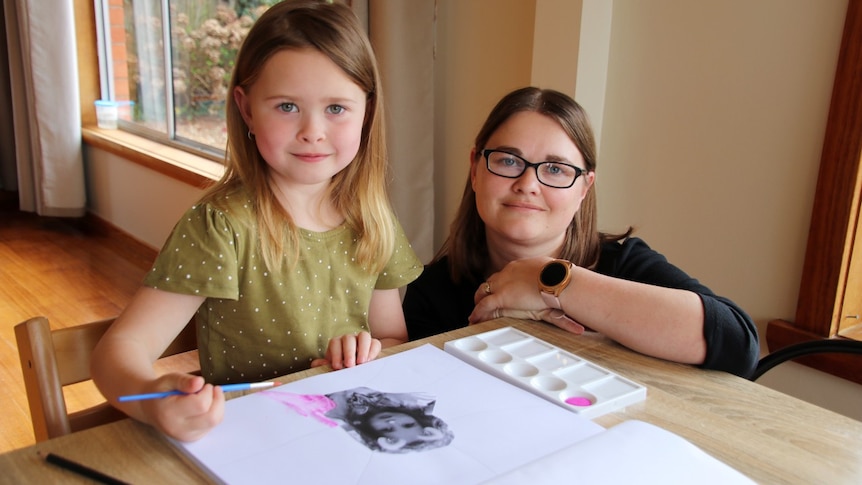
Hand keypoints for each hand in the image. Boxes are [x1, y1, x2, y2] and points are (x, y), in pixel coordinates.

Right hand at [137, 373, 224, 441]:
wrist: (150, 409)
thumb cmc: (161, 392)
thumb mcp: (168, 379)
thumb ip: (184, 380)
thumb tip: (200, 382)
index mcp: (169, 412)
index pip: (201, 404)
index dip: (207, 391)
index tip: (204, 384)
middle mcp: (178, 428)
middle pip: (211, 417)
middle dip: (216, 399)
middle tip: (210, 388)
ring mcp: (187, 436)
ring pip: (215, 421)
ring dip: (217, 405)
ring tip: (207, 395)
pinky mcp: (194, 438)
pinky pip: (213, 425)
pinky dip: (214, 412)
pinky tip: (205, 405)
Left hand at [318, 331, 381, 369]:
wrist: (355, 369)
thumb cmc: (341, 368)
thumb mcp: (332, 368)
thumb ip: (324, 366)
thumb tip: (316, 364)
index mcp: (337, 343)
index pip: (335, 343)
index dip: (336, 354)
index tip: (337, 367)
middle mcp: (349, 339)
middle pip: (349, 338)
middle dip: (349, 352)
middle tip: (350, 365)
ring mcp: (362, 340)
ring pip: (364, 336)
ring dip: (363, 349)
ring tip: (362, 363)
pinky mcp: (373, 344)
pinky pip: (375, 343)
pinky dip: (373, 351)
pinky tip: (370, 361)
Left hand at [469, 257, 584, 334]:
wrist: (557, 279)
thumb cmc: (560, 277)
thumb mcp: (554, 275)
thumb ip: (552, 279)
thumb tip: (563, 280)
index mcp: (520, 266)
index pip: (506, 274)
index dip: (502, 282)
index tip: (501, 288)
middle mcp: (508, 272)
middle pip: (492, 281)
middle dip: (488, 291)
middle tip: (484, 298)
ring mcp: (503, 284)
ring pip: (484, 292)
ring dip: (479, 301)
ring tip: (477, 311)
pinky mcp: (501, 296)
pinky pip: (484, 305)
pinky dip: (478, 312)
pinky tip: (474, 319)